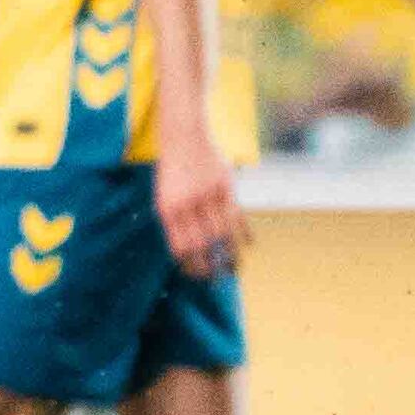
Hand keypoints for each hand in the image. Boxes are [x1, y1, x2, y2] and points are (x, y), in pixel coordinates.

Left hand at [153, 136, 239, 277]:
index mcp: (167, 209)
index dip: (190, 265)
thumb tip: (190, 252)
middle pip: (202, 245)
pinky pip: (236, 215)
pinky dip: (243, 233)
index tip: (198, 276)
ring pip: (221, 234)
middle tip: (217, 279)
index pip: (180, 248)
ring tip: (233, 268)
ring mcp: (207, 195)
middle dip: (210, 266)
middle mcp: (187, 205)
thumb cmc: (173, 170)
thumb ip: (177, 221)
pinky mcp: (225, 186)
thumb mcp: (166, 195)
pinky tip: (247, 245)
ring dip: (229, 254)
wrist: (183, 134)